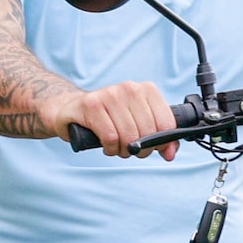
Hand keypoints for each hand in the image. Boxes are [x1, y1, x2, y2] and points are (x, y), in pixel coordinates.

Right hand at [52, 79, 178, 158]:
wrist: (73, 110)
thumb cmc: (110, 119)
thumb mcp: (138, 124)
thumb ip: (159, 139)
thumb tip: (170, 153)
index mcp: (146, 90)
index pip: (166, 122)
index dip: (162, 143)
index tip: (154, 148)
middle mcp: (129, 88)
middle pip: (148, 132)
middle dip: (141, 149)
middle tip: (130, 150)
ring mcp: (109, 94)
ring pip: (129, 136)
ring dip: (123, 150)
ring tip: (117, 147)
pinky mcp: (91, 105)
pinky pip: (110, 137)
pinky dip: (110, 148)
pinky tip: (106, 145)